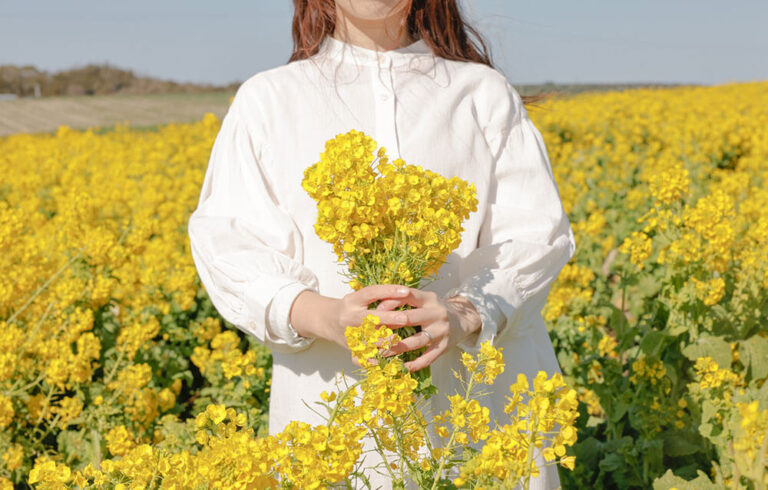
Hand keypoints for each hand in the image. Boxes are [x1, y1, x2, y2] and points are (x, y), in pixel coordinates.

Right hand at [290, 284, 412, 359]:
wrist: (327, 321)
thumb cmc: (351, 307)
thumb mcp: (359, 297)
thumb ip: (378, 296)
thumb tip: (405, 293)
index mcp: (352, 301)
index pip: (370, 292)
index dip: (388, 290)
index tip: (406, 291)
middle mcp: (349, 317)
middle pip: (369, 318)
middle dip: (389, 318)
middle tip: (406, 318)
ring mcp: (349, 334)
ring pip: (368, 340)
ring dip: (385, 341)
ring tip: (399, 340)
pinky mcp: (350, 349)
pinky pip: (362, 357)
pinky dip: (374, 360)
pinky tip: (386, 360)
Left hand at [377, 288, 481, 371]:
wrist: (462, 319)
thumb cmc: (434, 310)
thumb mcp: (423, 300)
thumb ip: (405, 301)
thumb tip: (377, 307)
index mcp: (428, 298)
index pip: (406, 295)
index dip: (389, 303)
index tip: (373, 312)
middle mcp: (436, 312)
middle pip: (409, 318)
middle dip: (388, 327)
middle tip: (371, 335)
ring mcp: (442, 330)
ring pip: (416, 341)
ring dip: (397, 348)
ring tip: (381, 354)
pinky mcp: (445, 345)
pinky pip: (428, 357)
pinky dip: (415, 364)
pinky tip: (403, 367)